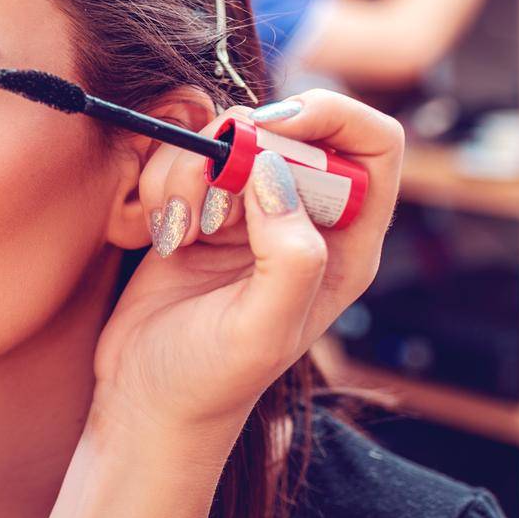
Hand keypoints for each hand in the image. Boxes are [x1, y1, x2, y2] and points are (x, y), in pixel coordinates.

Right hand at [91, 91, 404, 438]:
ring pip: (227, 137)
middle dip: (240, 144)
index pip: (374, 146)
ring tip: (181, 231)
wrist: (145, 399)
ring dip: (190, 171)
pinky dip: (164, 184)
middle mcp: (302, 220)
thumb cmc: (209, 380)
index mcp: (345, 246)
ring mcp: (248, 213)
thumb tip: (273, 172)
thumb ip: (290, 255)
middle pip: (289, 127)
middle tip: (209, 195)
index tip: (274, 126)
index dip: (332, 118)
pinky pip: (183, 160)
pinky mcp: (199, 211)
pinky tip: (165, 236)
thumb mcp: (263, 329)